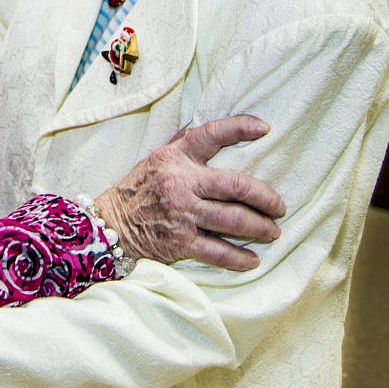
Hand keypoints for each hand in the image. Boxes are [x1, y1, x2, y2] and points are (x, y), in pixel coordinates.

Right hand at [95, 115, 285, 271]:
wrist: (110, 224)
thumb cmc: (138, 189)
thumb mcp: (157, 159)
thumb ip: (186, 146)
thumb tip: (218, 131)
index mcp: (175, 158)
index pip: (210, 135)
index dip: (239, 128)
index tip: (264, 128)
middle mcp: (180, 183)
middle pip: (235, 186)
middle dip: (265, 198)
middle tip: (279, 207)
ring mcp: (181, 213)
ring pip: (233, 220)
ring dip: (259, 228)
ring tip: (272, 232)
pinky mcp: (180, 242)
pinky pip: (218, 252)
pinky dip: (239, 258)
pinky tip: (251, 260)